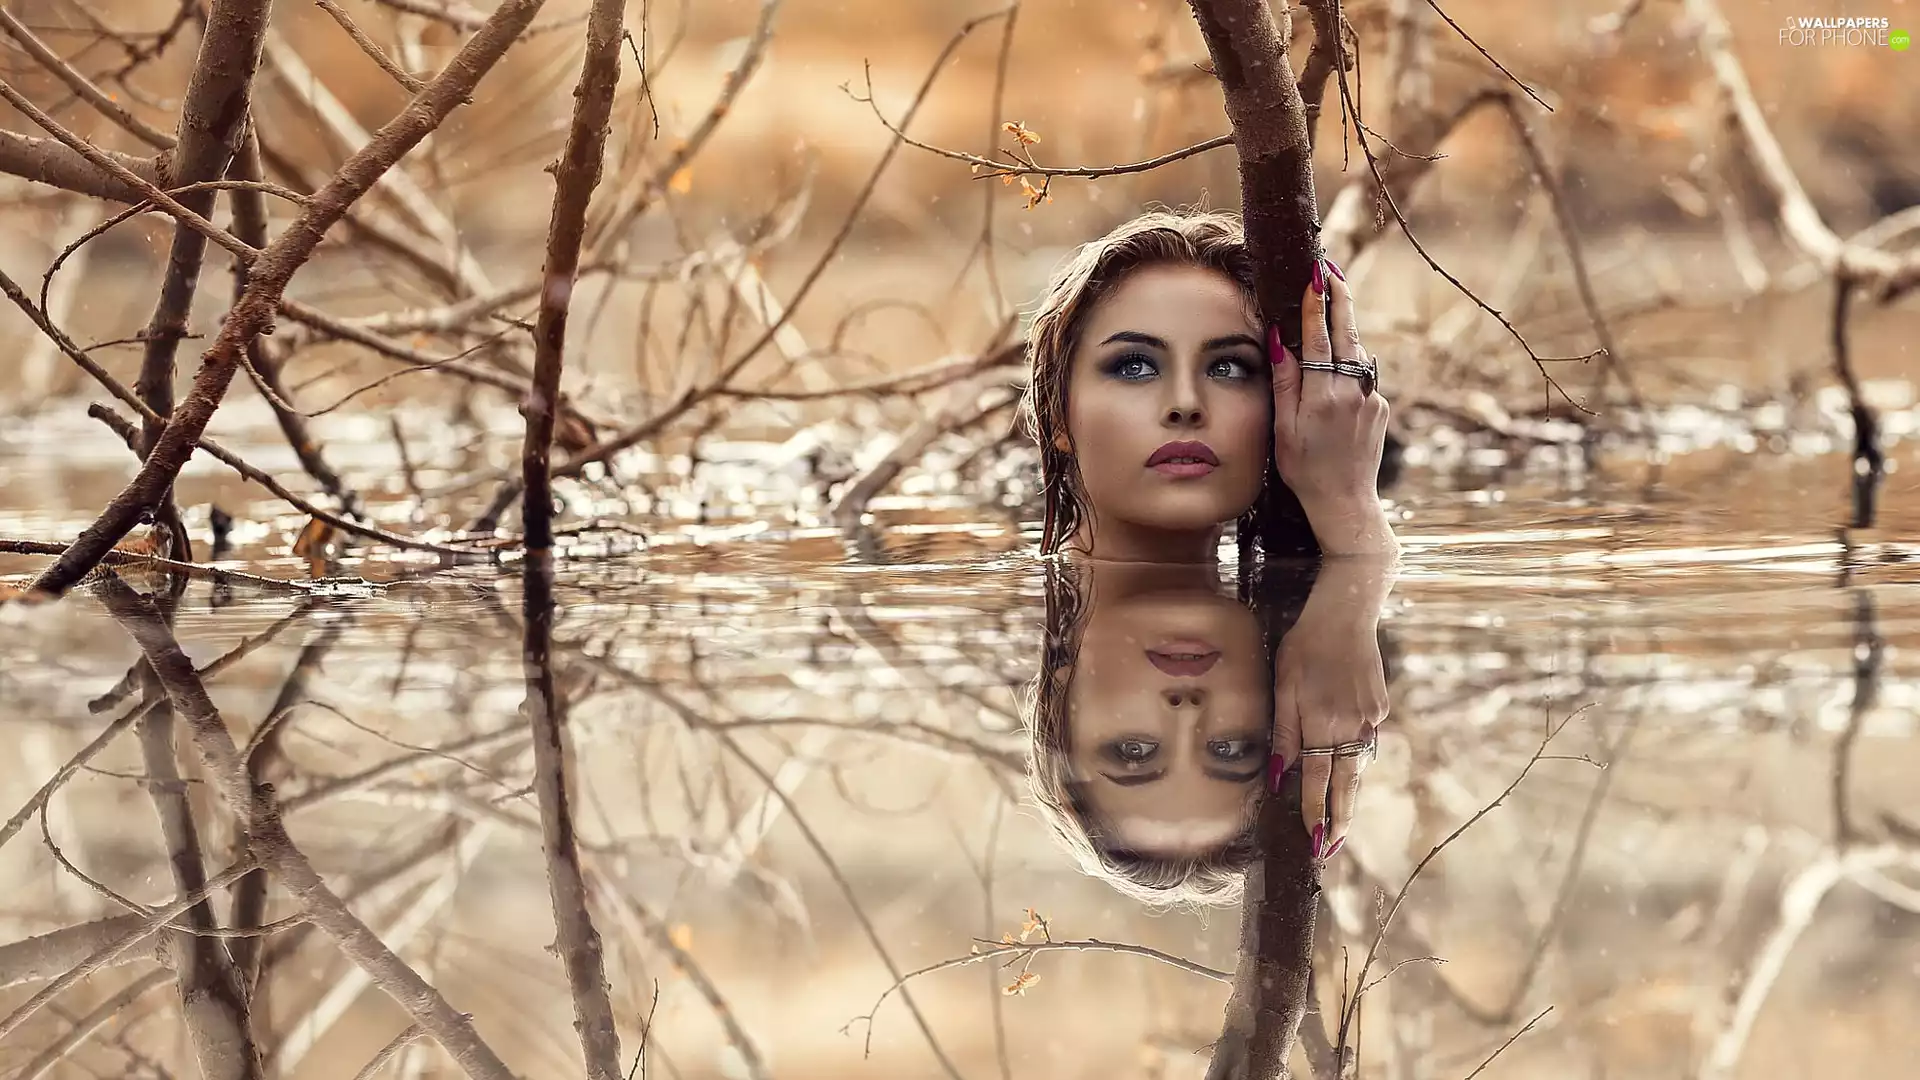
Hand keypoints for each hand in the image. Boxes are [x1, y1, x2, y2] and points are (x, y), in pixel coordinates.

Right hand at [1267, 259, 1394, 555]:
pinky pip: (1361, 376)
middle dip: (1339, 297)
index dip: (1317, 303)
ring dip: (1343, 331)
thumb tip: (1281, 340)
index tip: (1314, 274)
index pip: (1319, 337)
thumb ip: (1285, 382)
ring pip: (1356, 354)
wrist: (1345, 502)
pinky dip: (1348, 367)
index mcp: (1323, 395)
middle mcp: (1352, 391)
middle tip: (1329, 267)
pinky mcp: (1381, 406)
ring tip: (1329, 307)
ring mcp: (1371, 397)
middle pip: (1346, 333)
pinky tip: (1333, 374)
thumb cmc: (1304, 470)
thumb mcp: (1284, 429)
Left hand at [1270, 557, 1395, 858]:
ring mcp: (1371, 717)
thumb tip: (1277, 774)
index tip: (1314, 841)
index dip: (1316, 813)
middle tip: (1332, 849)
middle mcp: (1351, 727)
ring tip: (1338, 819)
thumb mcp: (1283, 685)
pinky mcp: (1381, 706)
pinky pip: (1365, 738)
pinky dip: (1354, 751)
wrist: (1348, 612)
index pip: (1318, 781)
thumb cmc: (1306, 645)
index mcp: (1322, 724)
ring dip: (1348, 791)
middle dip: (1339, 819)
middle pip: (1347, 784)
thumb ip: (1284, 733)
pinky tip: (1344, 750)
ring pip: (1359, 764)